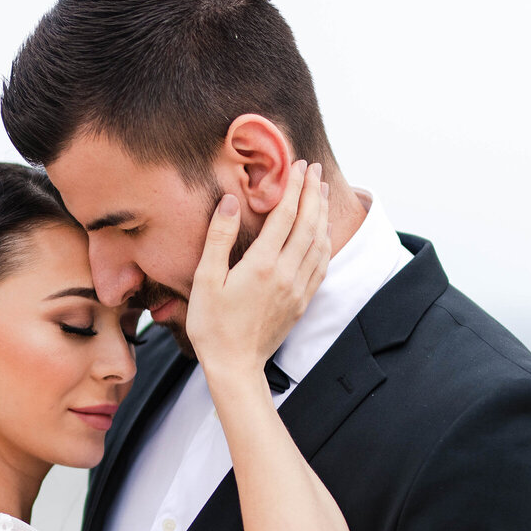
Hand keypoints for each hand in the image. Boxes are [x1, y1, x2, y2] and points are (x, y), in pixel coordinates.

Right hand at [184, 158, 329, 377]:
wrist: (234, 366)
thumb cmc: (212, 325)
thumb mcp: (205, 280)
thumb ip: (219, 238)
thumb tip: (231, 202)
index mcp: (262, 265)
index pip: (285, 215)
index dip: (293, 186)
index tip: (297, 165)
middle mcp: (286, 274)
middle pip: (308, 224)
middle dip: (313, 193)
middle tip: (313, 170)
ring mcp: (298, 290)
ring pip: (319, 243)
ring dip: (322, 214)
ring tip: (322, 192)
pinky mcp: (302, 303)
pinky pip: (321, 266)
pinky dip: (325, 243)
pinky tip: (322, 233)